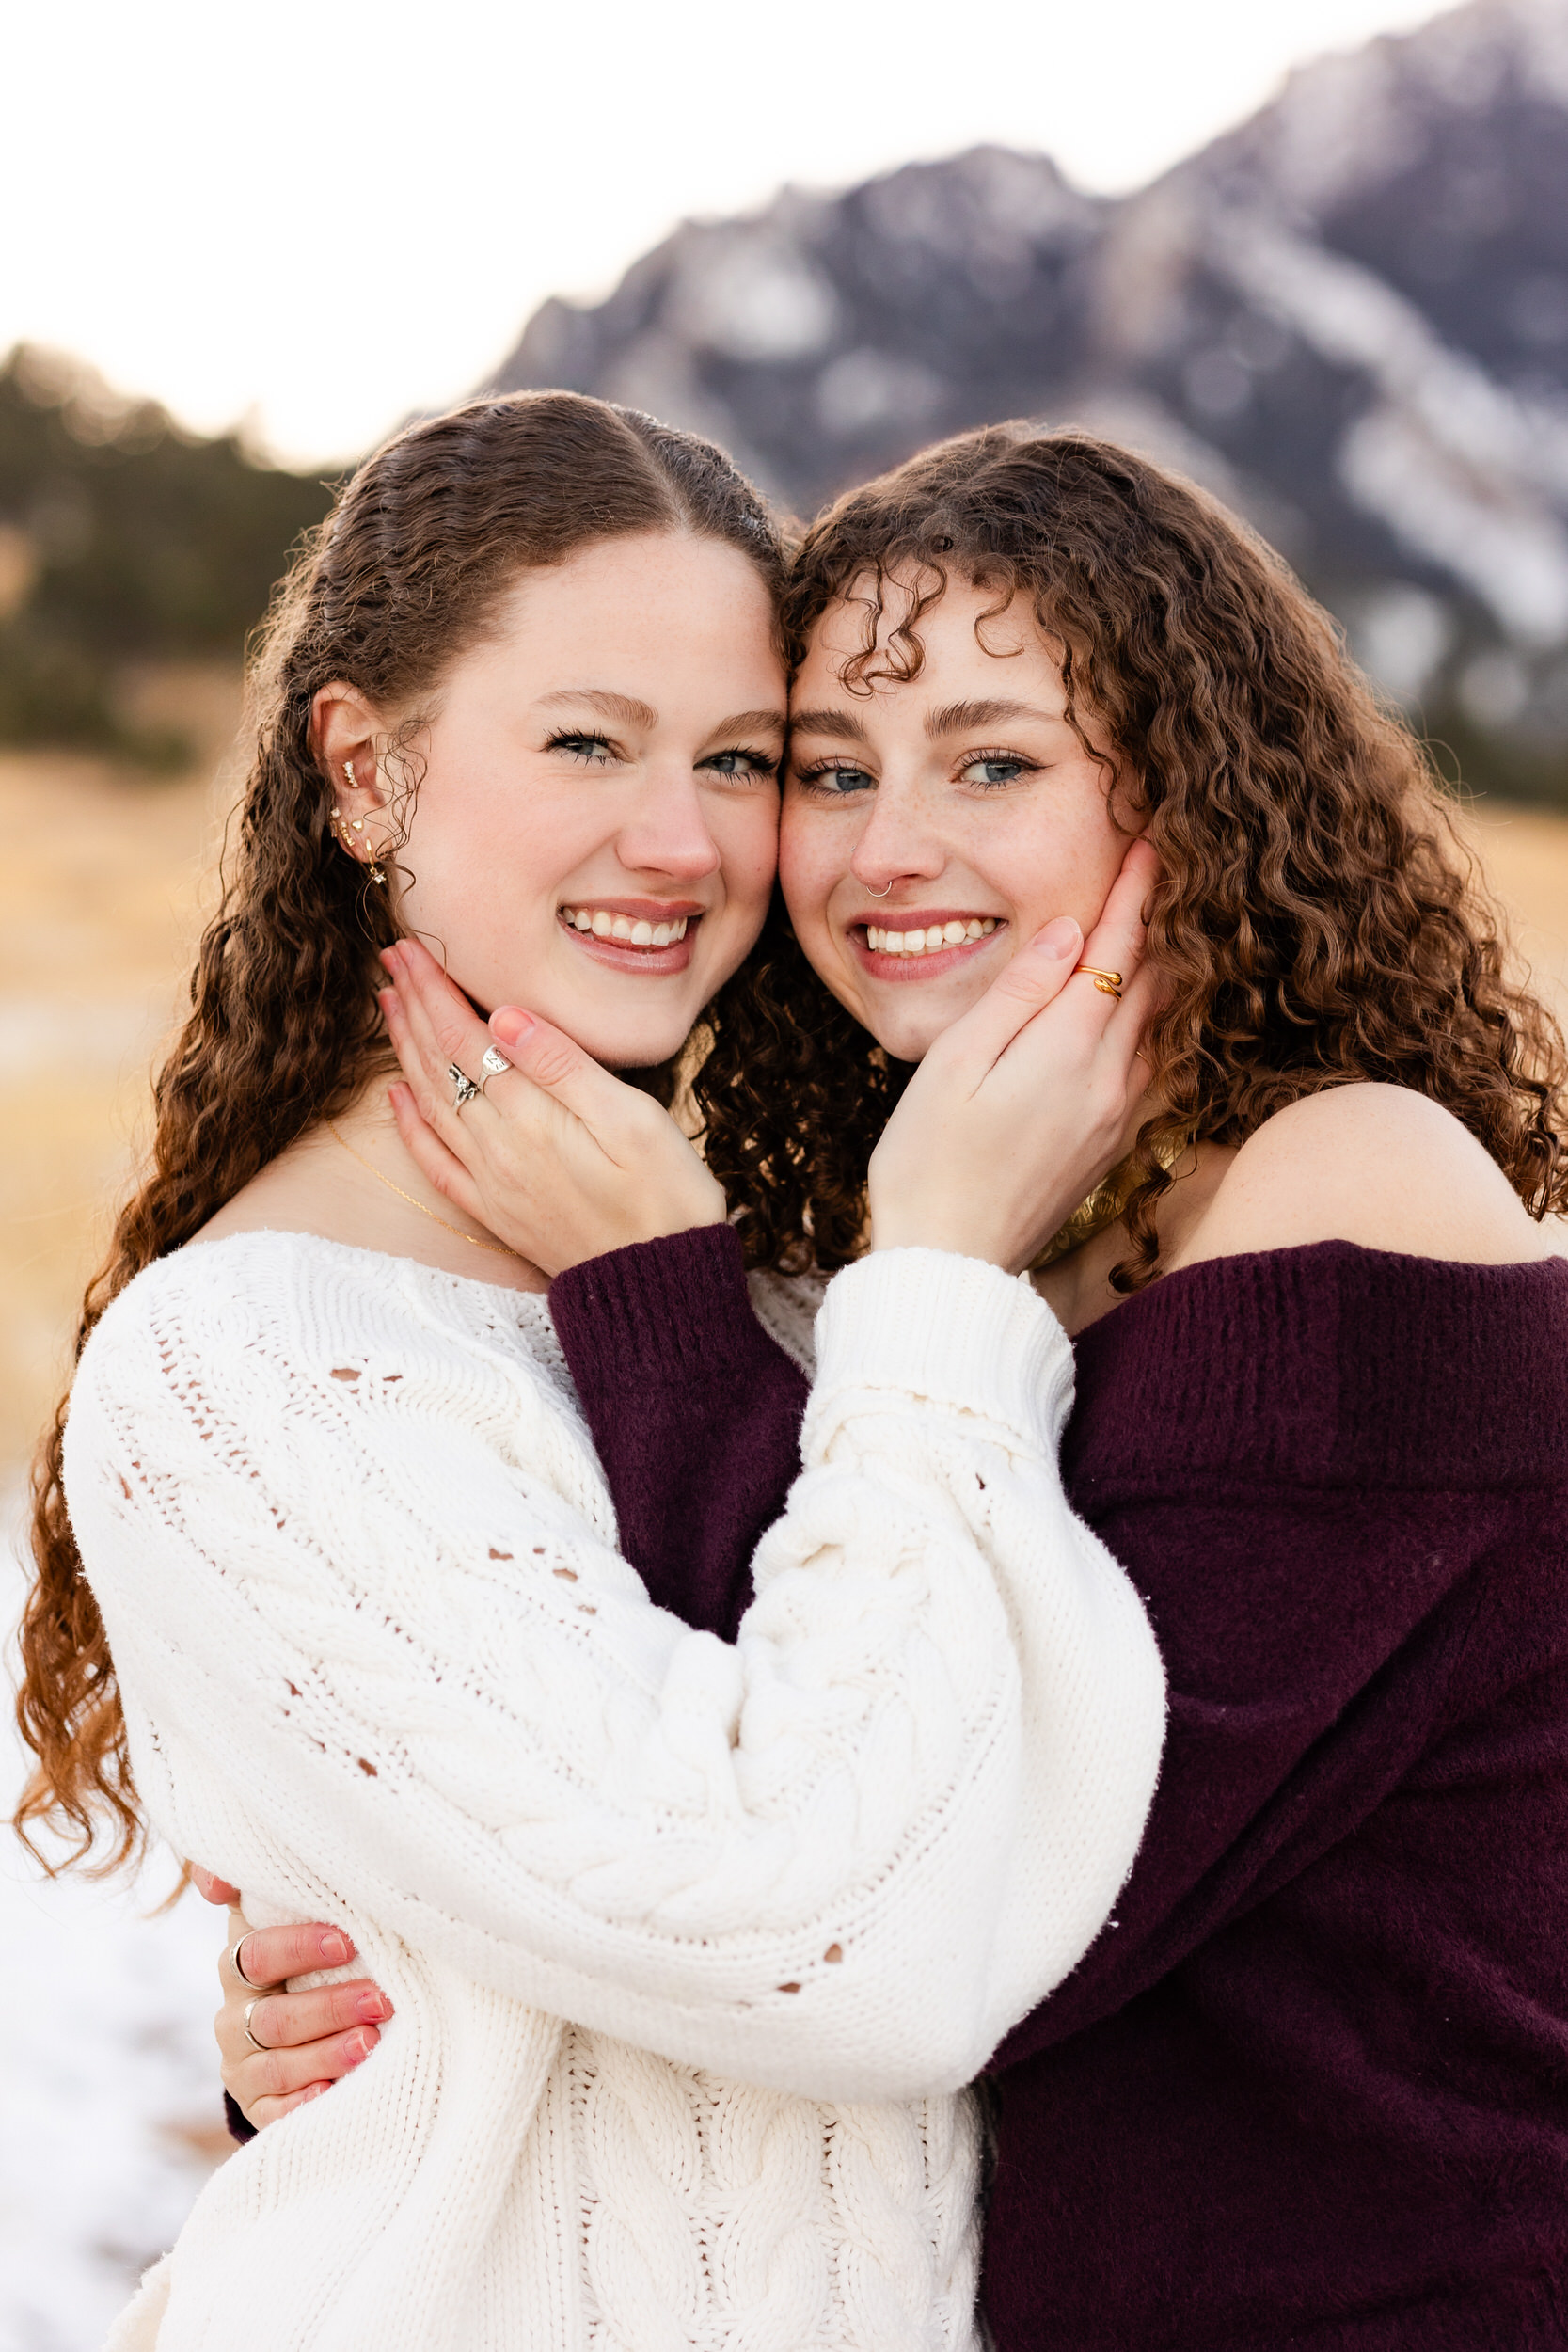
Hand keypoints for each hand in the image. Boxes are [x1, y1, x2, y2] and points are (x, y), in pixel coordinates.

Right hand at [197, 1873, 391, 2128]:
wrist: (293, 2025)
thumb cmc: (304, 1954)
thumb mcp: (285, 1914)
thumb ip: (264, 1884)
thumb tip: (213, 1881)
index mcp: (240, 1963)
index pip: (257, 1955)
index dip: (299, 1948)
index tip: (349, 1942)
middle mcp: (234, 2015)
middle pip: (273, 2017)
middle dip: (329, 2007)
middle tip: (381, 2000)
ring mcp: (242, 2065)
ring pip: (278, 2064)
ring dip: (326, 2054)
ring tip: (371, 2043)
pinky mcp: (256, 2105)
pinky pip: (273, 2112)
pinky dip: (302, 2102)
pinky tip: (334, 2093)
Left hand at [378, 936, 725, 1275]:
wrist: (659, 1286)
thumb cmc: (666, 1198)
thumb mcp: (633, 1120)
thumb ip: (564, 1066)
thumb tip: (505, 1016)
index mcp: (530, 1118)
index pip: (466, 1038)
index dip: (434, 990)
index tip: (411, 949)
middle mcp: (497, 1149)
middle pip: (439, 1064)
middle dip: (411, 1007)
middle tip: (391, 958)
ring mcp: (490, 1182)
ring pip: (430, 1103)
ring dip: (404, 1051)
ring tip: (387, 1006)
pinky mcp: (495, 1211)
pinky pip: (435, 1161)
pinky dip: (410, 1124)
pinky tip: (398, 1096)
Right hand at [868, 838, 1161, 1272]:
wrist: (952, 1264)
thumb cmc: (930, 1162)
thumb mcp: (954, 1064)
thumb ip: (1017, 993)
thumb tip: (1069, 931)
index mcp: (1068, 1050)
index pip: (1116, 950)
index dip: (1136, 891)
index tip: (1153, 841)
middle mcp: (1110, 1080)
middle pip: (1154, 981)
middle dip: (1160, 921)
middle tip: (1167, 868)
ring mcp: (1118, 1116)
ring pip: (1161, 1024)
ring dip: (1164, 970)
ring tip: (1162, 925)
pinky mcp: (1112, 1145)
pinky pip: (1152, 1065)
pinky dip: (1156, 1022)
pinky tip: (1145, 1010)